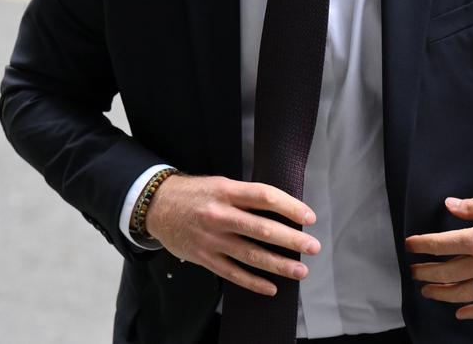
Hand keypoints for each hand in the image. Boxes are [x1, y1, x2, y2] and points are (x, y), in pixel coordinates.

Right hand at [145, 174, 320, 295]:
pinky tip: (272, 287)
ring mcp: (212, 239)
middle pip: (262, 229)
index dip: (289, 206)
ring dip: (278, 264)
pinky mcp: (205, 258)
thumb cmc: (196, 193)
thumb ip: (246, 196)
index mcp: (227, 191)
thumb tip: (281, 208)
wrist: (158, 206)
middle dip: (291, 239)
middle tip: (313, 246)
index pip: (265, 197)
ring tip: (300, 269)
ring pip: (251, 255)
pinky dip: (254, 282)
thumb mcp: (221, 184)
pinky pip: (233, 273)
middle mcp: (220, 215)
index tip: (309, 216)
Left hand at [406, 191, 472, 319]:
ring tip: (429, 292)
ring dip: (444, 294)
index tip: (409, 245)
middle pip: (450, 271)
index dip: (423, 245)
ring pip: (467, 293)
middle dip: (428, 272)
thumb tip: (449, 205)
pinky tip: (462, 313)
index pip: (444, 244)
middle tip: (414, 272)